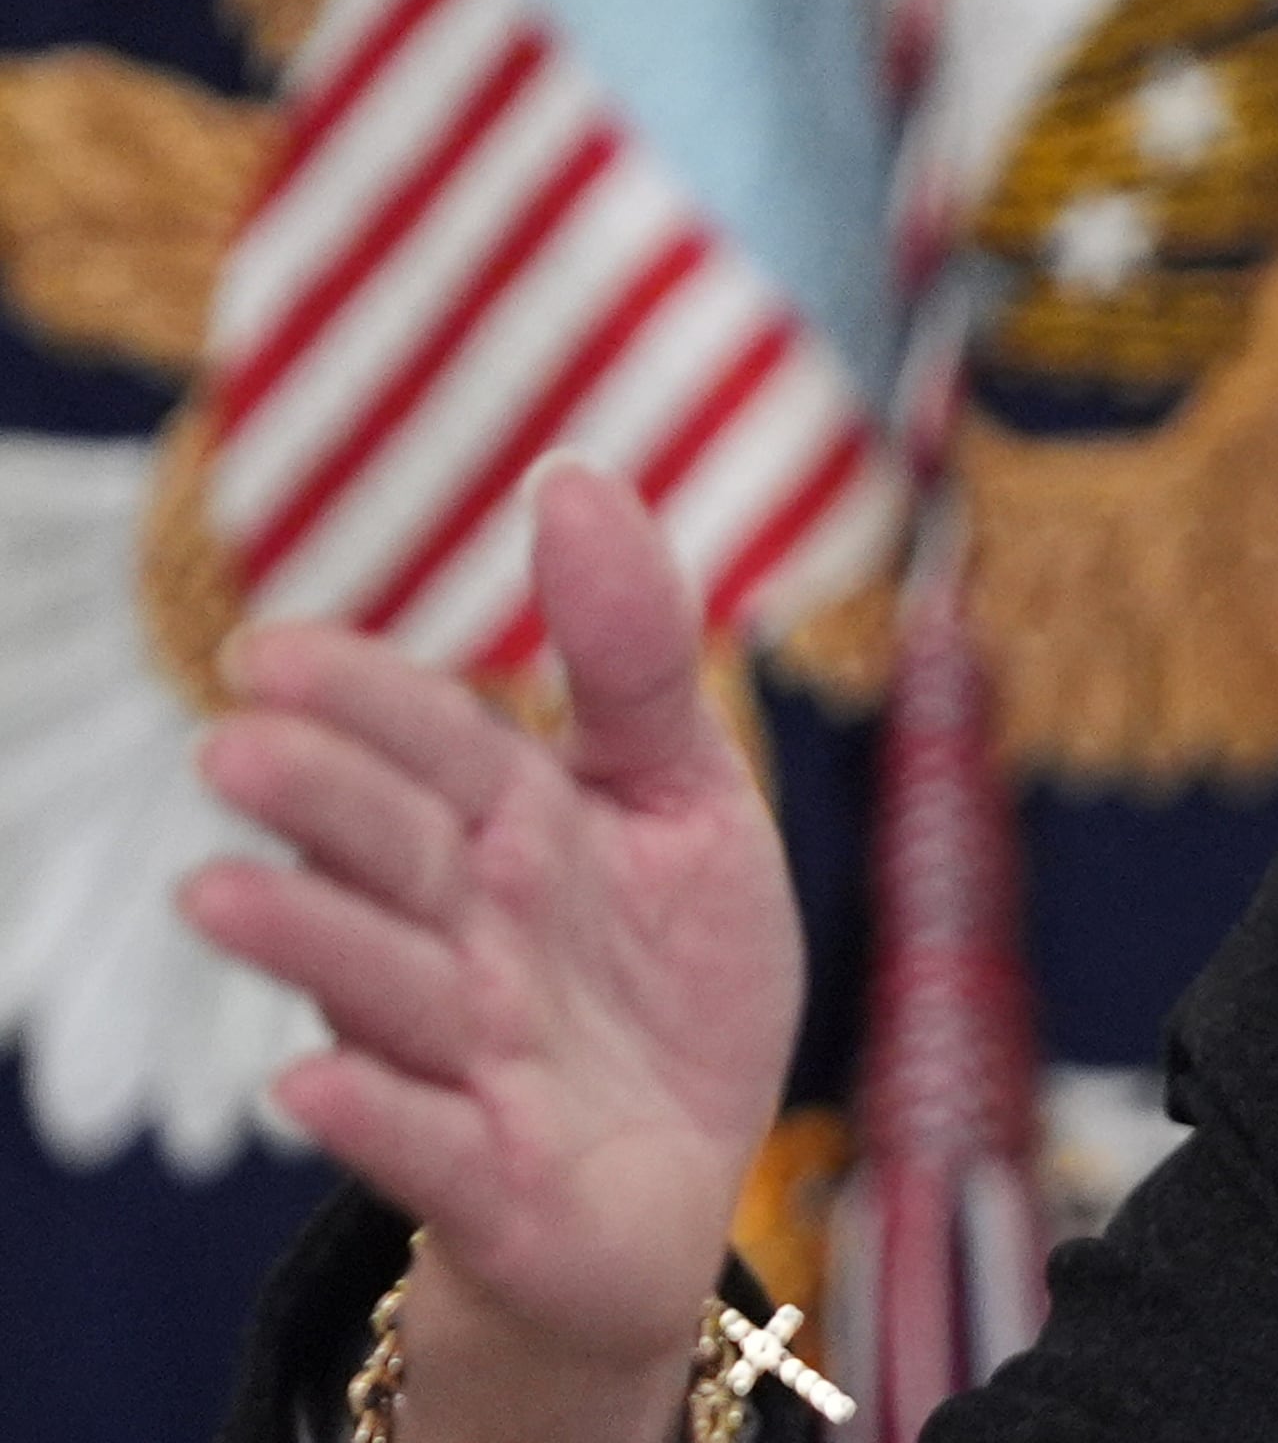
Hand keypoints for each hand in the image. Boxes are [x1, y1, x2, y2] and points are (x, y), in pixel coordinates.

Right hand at [181, 460, 803, 1429]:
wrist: (676, 1173)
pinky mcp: (496, 1177)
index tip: (272, 649)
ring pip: (388, 990)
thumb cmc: (664, 973)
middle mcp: (471, 936)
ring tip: (219, 893)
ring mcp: (473, 1057)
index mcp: (515, 833)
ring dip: (308, 941)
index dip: (364, 696)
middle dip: (321, 804)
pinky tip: (314, 1083)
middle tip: (235, 747)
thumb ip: (636, 658)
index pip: (436, 746)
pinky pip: (431, 1146)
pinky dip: (376, 1116)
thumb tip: (570, 474)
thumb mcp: (686, 797)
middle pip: (394, 855)